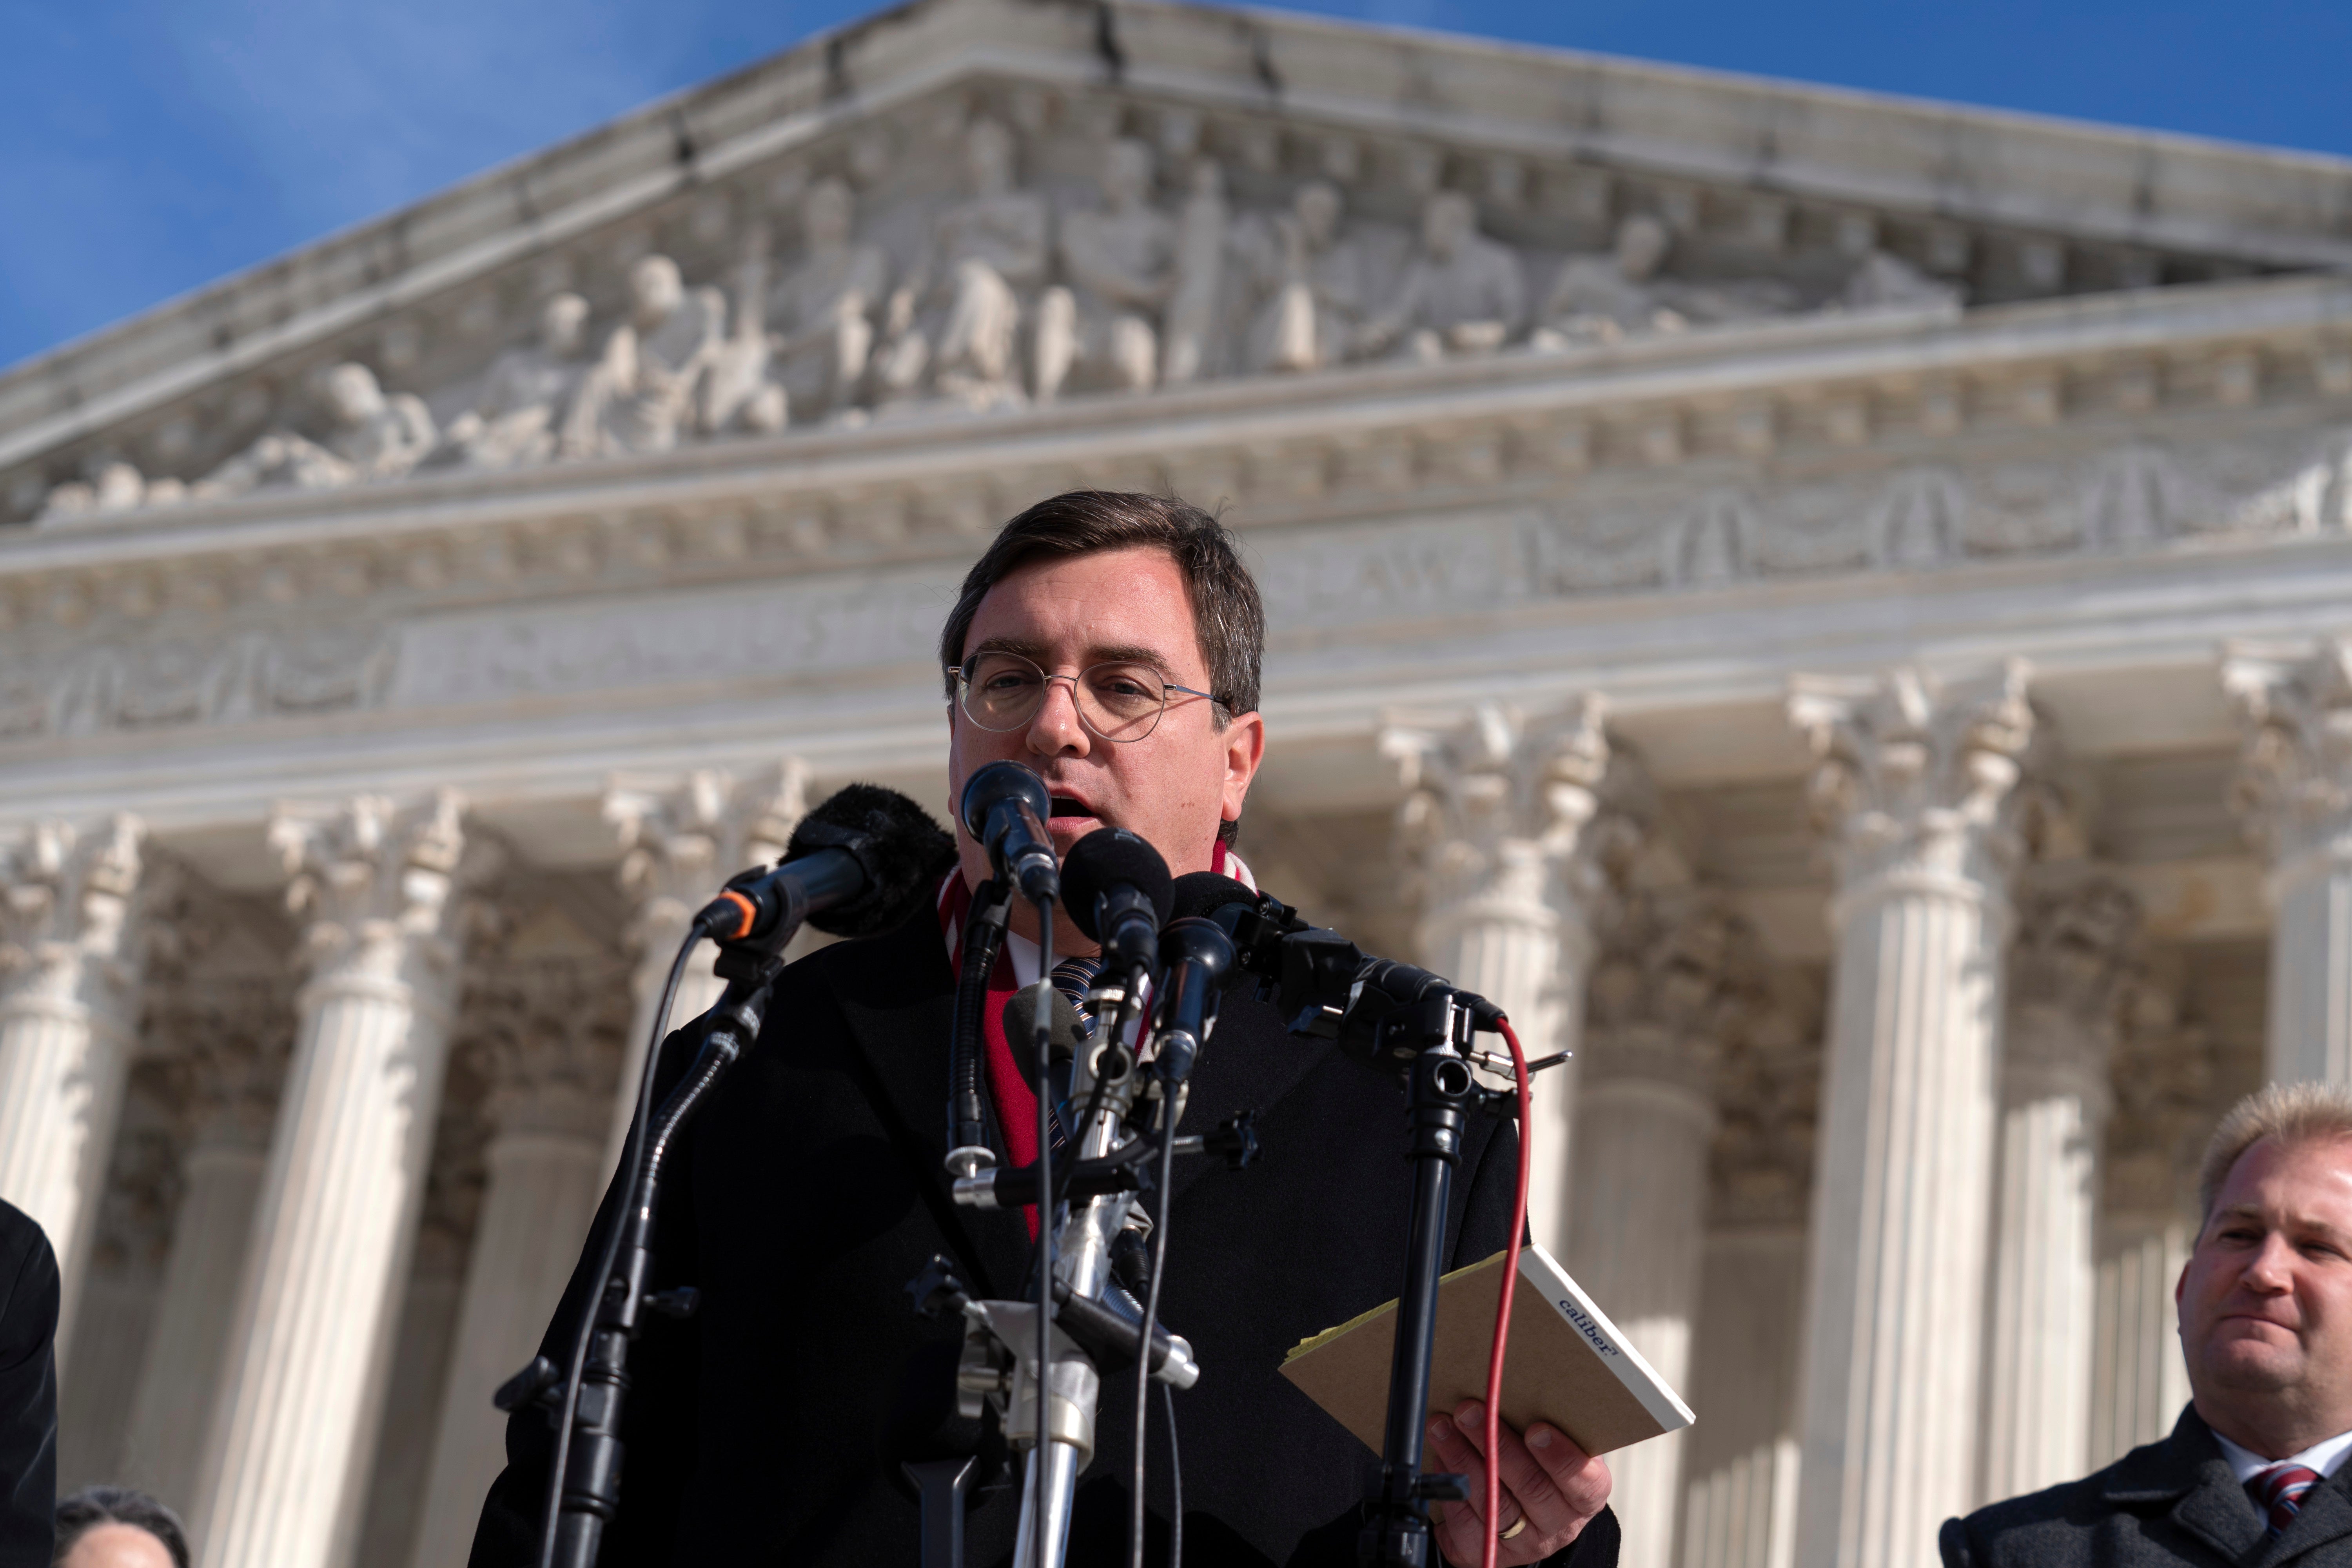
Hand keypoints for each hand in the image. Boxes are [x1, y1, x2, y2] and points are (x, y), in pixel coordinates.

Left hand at [1427, 1399, 1610, 1566]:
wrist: (1531, 1509)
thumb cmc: (1542, 1464)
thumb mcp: (1560, 1441)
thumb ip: (1549, 1421)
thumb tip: (1511, 1385)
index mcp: (1585, 1495)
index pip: (1583, 1482)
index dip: (1561, 1457)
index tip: (1537, 1429)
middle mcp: (1558, 1525)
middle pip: (1531, 1488)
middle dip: (1495, 1445)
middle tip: (1468, 1410)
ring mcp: (1523, 1544)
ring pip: (1493, 1505)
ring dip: (1462, 1460)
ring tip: (1442, 1427)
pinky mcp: (1489, 1554)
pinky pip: (1466, 1528)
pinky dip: (1450, 1490)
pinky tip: (1441, 1461)